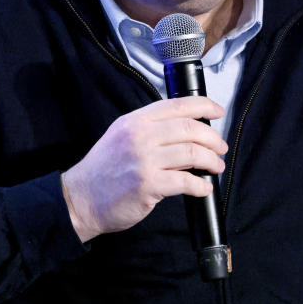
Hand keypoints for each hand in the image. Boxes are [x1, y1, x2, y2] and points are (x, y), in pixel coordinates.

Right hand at [61, 97, 227, 242]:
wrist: (81, 198)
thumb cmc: (103, 170)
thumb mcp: (120, 136)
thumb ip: (148, 128)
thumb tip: (185, 129)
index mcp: (135, 121)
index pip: (176, 105)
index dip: (203, 106)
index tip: (218, 111)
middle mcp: (139, 136)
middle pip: (189, 129)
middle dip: (213, 138)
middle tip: (220, 148)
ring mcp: (144, 160)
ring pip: (192, 154)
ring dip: (211, 161)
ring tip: (216, 167)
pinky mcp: (148, 185)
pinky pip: (185, 182)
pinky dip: (200, 186)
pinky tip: (203, 188)